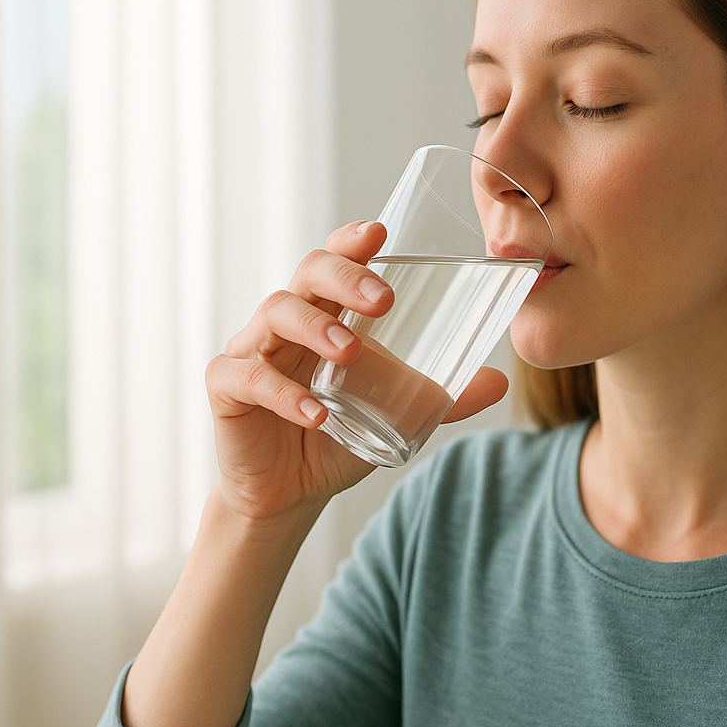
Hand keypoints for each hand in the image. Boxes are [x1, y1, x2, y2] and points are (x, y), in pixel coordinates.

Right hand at [204, 220, 509, 522]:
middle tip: (383, 300)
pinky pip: (247, 377)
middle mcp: (287, 322)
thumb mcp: (396, 412)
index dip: (351, 242)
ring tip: (351, 352)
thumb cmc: (338, 436)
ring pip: (275, 313)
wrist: (290, 492)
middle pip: (306, 274)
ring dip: (317, 328)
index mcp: (326, 314)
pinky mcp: (227, 389)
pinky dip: (284, 394)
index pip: (334, 260)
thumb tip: (499, 381)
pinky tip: (316, 414)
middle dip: (344, 277)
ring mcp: (253, 350)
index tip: (379, 234)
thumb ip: (442, 397)